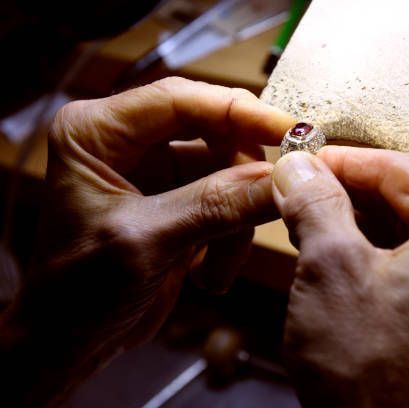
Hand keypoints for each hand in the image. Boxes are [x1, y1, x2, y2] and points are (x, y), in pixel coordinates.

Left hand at [0, 77, 292, 404]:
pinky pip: (228, 201)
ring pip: (227, 170)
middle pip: (212, 131)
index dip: (238, 111)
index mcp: (97, 132)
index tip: (287, 131)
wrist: (72, 339)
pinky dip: (230, 237)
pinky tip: (209, 274)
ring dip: (235, 221)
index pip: (179, 100)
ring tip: (219, 267)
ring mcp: (156, 171)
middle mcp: (127, 141)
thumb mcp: (146, 242)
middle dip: (241, 176)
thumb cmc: (79, 291)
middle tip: (269, 205)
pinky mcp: (179, 199)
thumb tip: (279, 181)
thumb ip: (214, 207)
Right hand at [272, 147, 408, 406]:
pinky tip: (330, 251)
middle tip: (298, 186)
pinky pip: (408, 265)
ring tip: (305, 216)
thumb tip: (297, 166)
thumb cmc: (368, 369)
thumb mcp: (330, 268)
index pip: (404, 169)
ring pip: (404, 232)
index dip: (345, 160)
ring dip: (354, 221)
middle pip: (407, 199)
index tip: (303, 159)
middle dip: (347, 191)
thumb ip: (316, 203)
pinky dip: (368, 253)